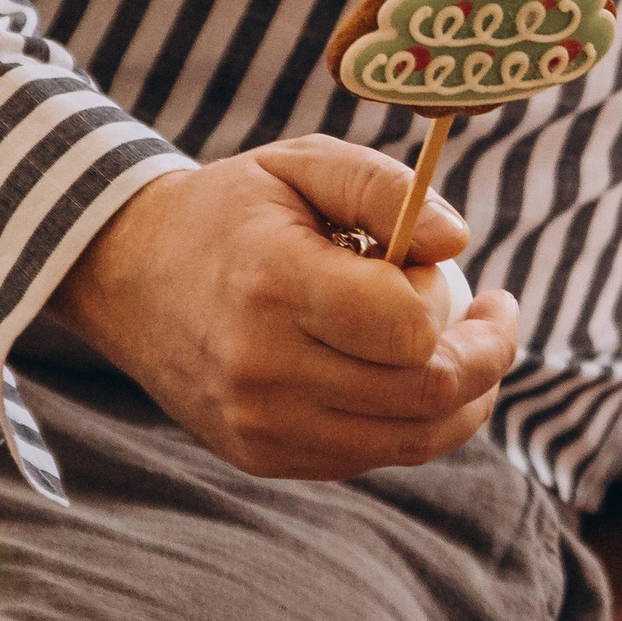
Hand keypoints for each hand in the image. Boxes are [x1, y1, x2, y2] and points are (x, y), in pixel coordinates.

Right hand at [50, 136, 518, 481]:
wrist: (124, 274)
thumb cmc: (230, 211)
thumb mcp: (300, 164)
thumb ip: (383, 188)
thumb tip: (458, 241)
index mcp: (275, 285)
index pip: (408, 328)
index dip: (455, 303)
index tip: (463, 272)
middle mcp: (263, 367)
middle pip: (424, 393)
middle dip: (486, 356)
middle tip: (496, 315)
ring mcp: (260, 423)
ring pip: (410, 439)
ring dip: (465, 399)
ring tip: (471, 350)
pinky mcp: (260, 455)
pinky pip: (370, 456)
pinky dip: (411, 423)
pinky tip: (409, 377)